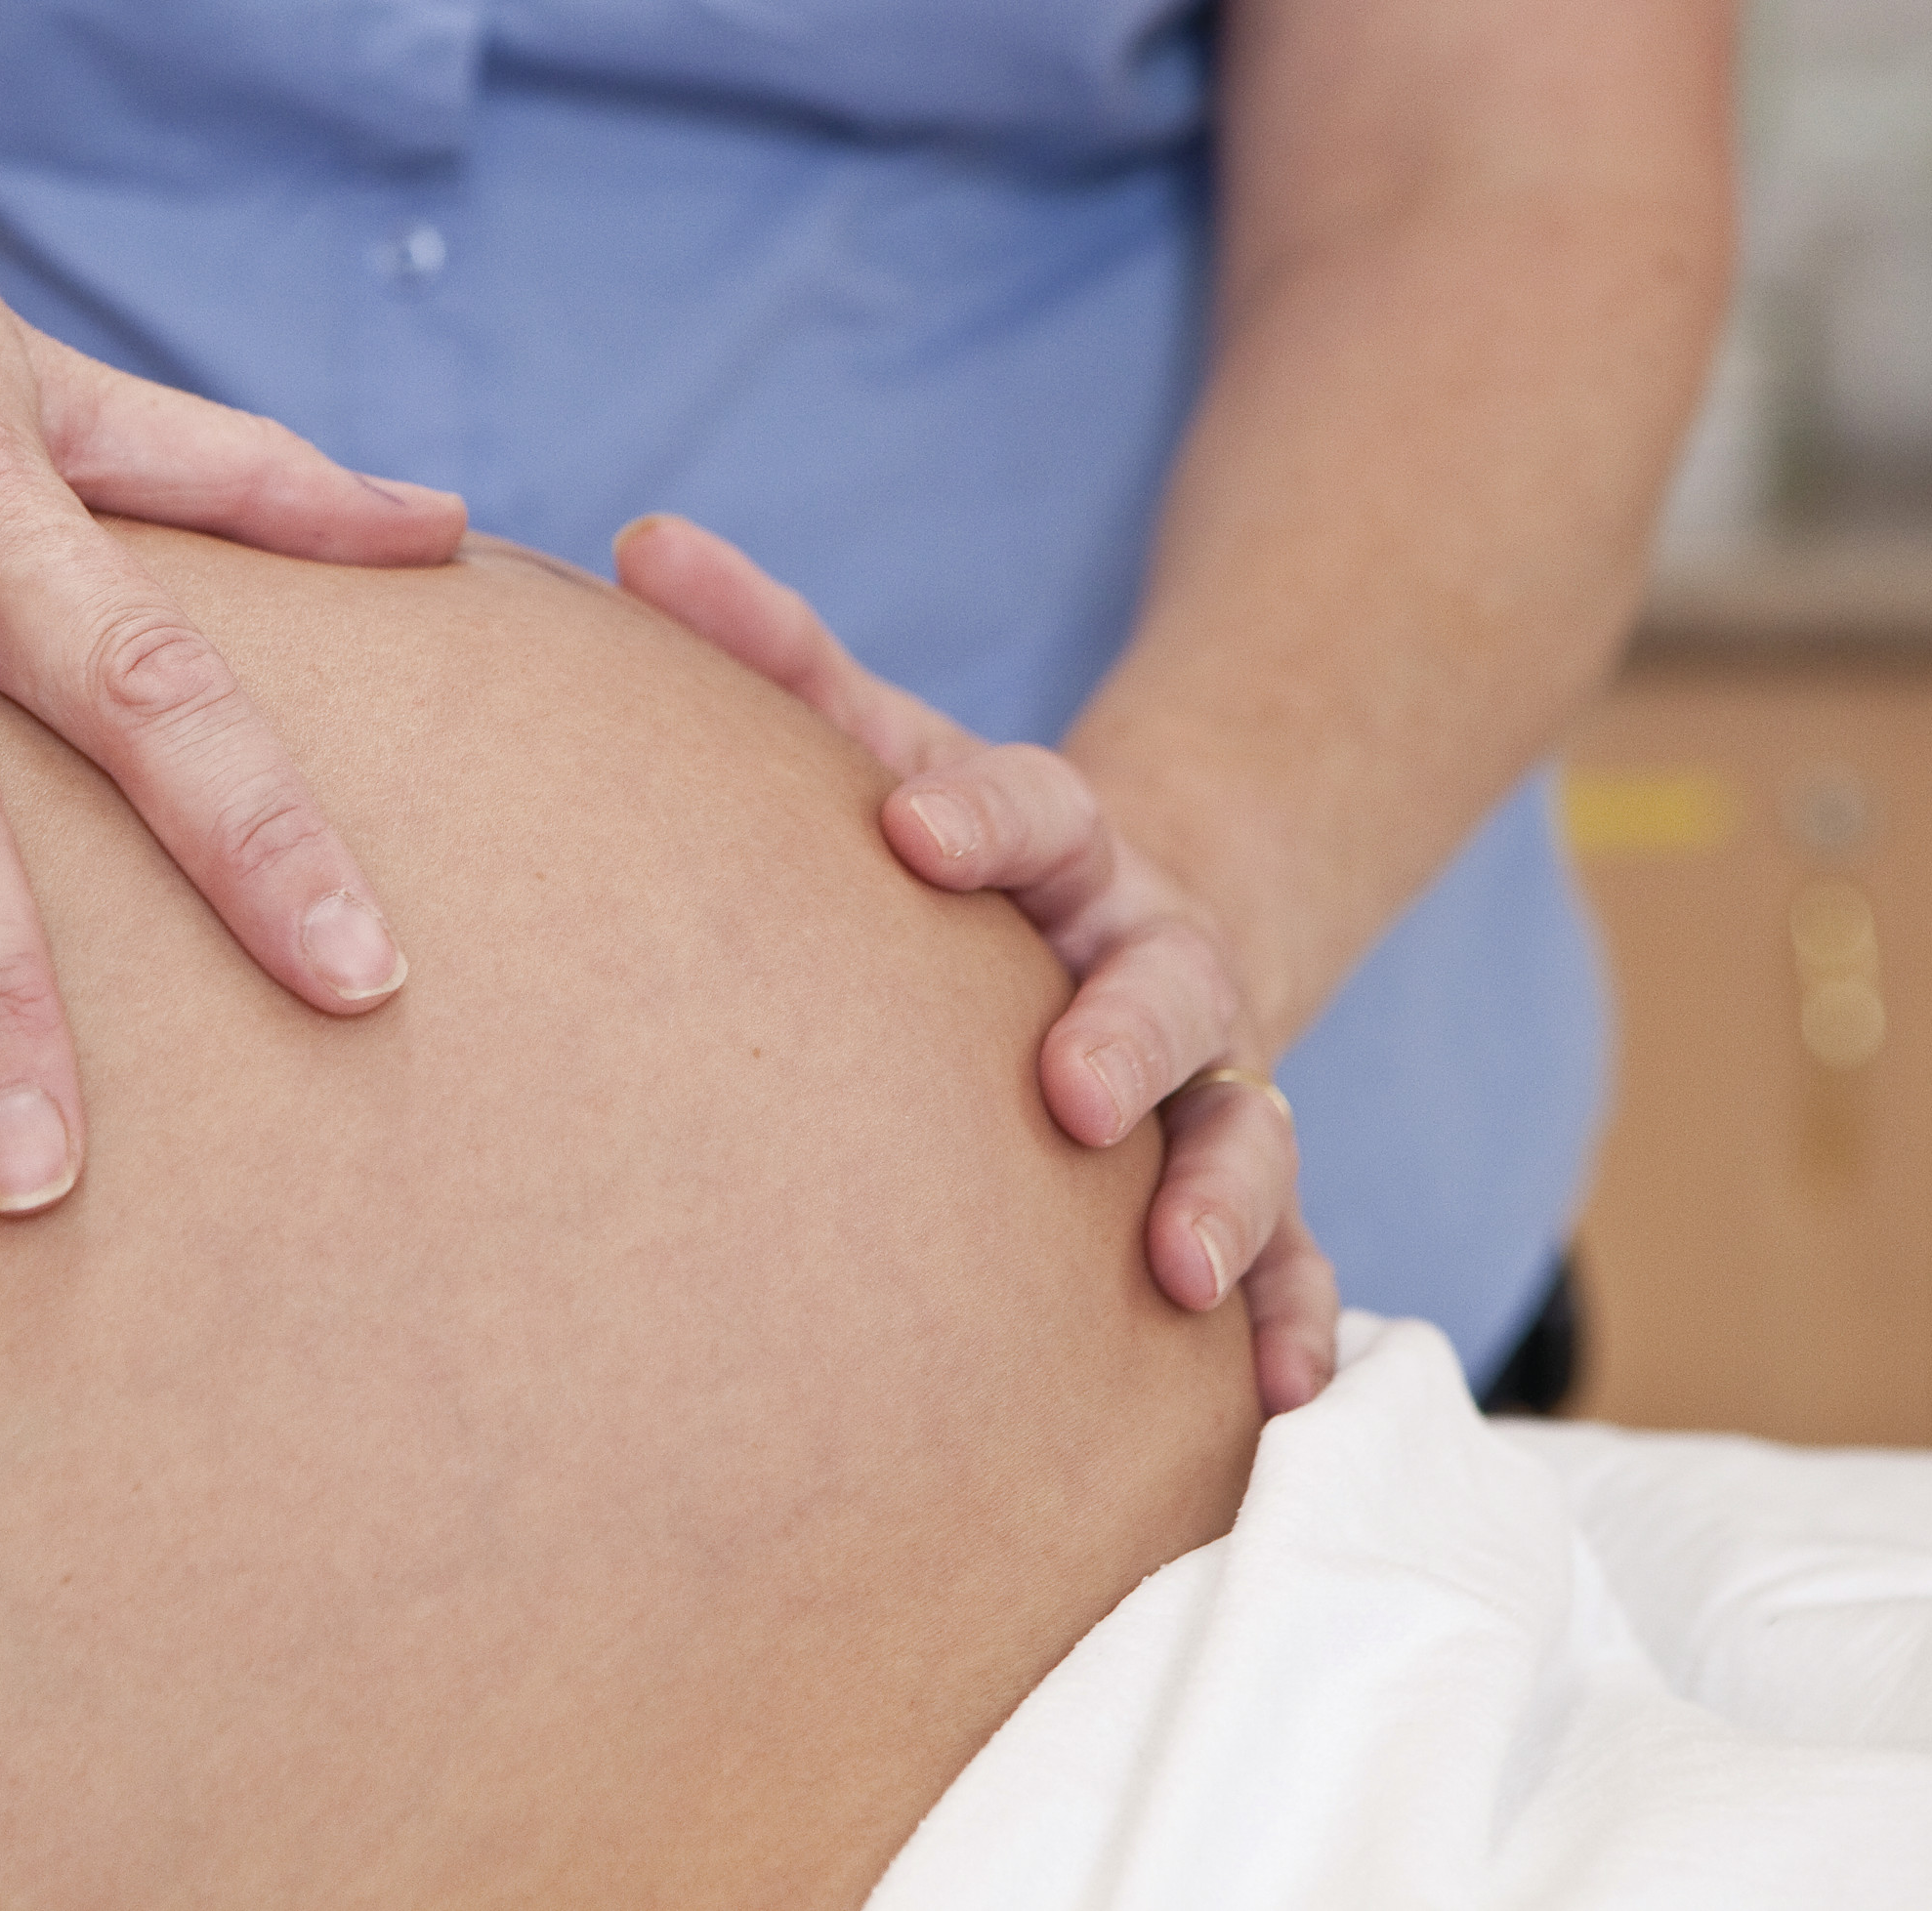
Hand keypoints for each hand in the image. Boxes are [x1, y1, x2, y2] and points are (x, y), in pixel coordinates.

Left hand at [615, 515, 1336, 1411]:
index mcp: (1061, 842)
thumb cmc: (947, 843)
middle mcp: (1154, 955)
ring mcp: (1212, 1078)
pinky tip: (1283, 1393)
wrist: (1112, 916)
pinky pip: (1293, 1260)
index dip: (983, 816)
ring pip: (1246, 1133)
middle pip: (1164, 984)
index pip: (1034, 806)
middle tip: (1068, 1087)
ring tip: (1177, 1270)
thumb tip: (637, 539)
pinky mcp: (1239, 1187)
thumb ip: (769, 649)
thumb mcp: (873, 741)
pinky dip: (1295, 1318)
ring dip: (1226, 1198)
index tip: (912, 829)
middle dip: (1128, 1033)